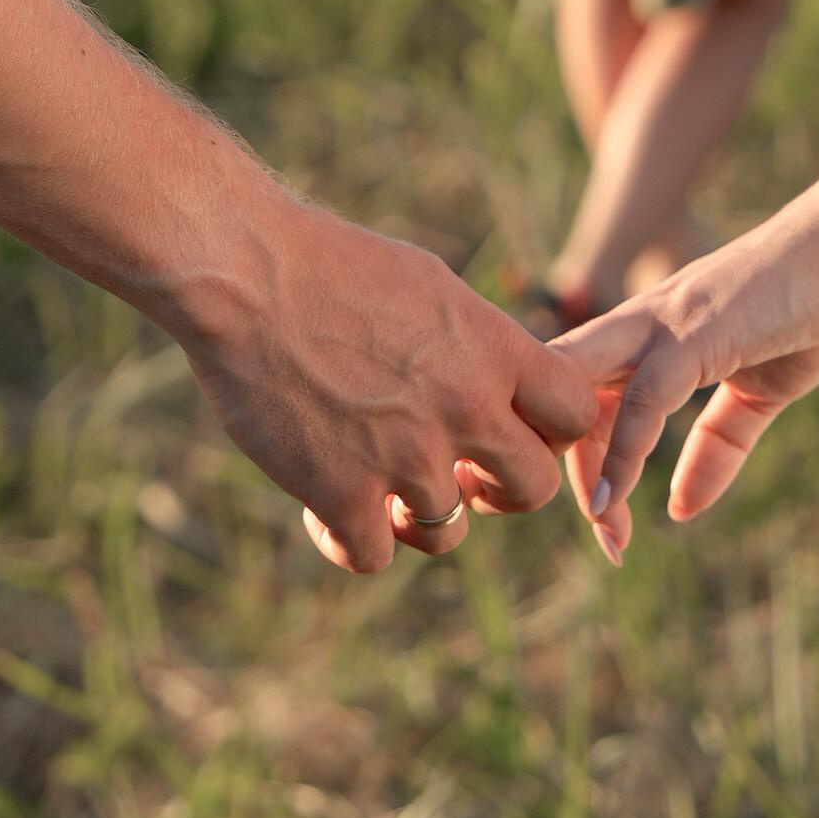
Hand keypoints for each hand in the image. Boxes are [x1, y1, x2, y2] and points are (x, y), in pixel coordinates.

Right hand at [179, 203, 600, 573]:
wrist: (244, 272)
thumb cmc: (329, 263)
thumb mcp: (428, 286)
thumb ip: (475, 344)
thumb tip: (501, 382)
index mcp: (494, 350)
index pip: (574, 416)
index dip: (547, 431)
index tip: (508, 426)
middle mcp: (465, 407)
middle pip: (531, 488)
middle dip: (498, 488)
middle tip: (457, 471)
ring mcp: (406, 456)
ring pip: (446, 531)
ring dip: (413, 515)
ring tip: (375, 484)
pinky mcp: (342, 493)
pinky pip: (373, 554)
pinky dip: (349, 539)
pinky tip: (323, 509)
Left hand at [551, 195, 818, 561]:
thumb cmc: (812, 304)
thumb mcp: (761, 391)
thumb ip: (720, 445)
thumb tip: (679, 510)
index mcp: (647, 335)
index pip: (578, 398)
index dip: (580, 462)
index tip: (608, 527)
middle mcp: (637, 325)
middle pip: (558, 395)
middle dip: (550, 461)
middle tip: (585, 532)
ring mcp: (661, 323)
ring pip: (580, 392)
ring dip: (582, 470)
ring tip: (602, 531)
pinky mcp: (695, 331)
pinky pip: (643, 399)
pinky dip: (622, 451)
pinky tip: (612, 499)